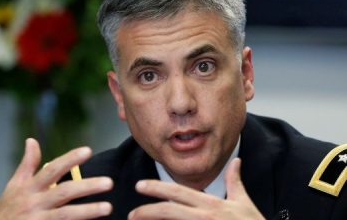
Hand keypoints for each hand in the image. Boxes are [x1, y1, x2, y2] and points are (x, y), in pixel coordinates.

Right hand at [0, 138, 112, 219]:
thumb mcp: (14, 186)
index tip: (87, 150)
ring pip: (66, 215)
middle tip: (109, 182)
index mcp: (29, 187)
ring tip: (108, 207)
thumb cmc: (6, 210)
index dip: (69, 159)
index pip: (52, 169)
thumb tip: (31, 140)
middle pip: (64, 192)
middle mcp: (34, 203)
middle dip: (87, 187)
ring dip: (87, 211)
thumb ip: (27, 164)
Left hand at [129, 158, 264, 219]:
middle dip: (147, 211)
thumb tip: (236, 161)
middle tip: (131, 214)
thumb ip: (235, 181)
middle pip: (170, 211)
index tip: (140, 186)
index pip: (179, 192)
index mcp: (212, 204)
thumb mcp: (244, 202)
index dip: (157, 188)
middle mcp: (205, 217)